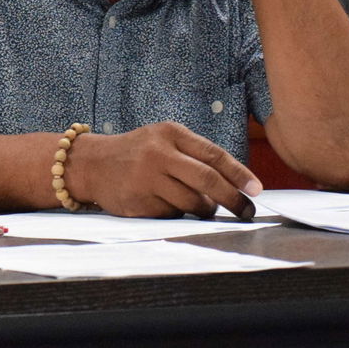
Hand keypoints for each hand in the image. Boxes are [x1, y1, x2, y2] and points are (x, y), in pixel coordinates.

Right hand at [66, 121, 261, 218]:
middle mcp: (158, 154)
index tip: (256, 190)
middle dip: (233, 199)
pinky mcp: (138, 202)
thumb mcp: (164, 141)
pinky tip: (164, 203)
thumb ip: (196, 156)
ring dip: (205, 209)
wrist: (91, 164)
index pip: (214, 154)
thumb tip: (237, 185)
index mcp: (170, 133)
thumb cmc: (138, 153)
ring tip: (201, 206)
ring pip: (194, 202)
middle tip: (246, 211)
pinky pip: (173, 214)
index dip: (239, 174)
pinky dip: (177, 213)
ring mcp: (147, 179)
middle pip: (208, 180)